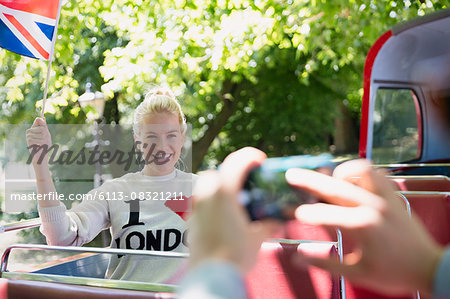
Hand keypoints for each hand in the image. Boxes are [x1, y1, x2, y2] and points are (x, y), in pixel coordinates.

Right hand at [26, 117, 51, 164]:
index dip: (41, 121)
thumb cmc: (44, 144)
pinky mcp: (29, 140)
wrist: (40, 155)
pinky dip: (42, 143)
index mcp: (34, 128)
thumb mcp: (46, 134)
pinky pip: (39, 138)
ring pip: (41, 133)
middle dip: (46, 134)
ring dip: (44, 139)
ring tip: (42, 143)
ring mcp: (28, 135)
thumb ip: (44, 126)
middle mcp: (29, 131)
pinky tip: (39, 146)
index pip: (38, 120)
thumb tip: (43, 117)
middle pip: (41, 127)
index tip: (44, 124)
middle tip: (44, 140)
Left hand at [189, 147, 279, 273]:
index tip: (259, 160)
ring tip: (235, 200)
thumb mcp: (257, 238)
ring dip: (219, 186)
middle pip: (217, 172)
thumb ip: (268, 225)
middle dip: (232, 173)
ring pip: (205, 186)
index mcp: (224, 192)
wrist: (212, 276)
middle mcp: (206, 195)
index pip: (236, 162)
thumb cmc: (234, 256)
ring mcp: (196, 207)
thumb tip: (277, 222)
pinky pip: (201, 202)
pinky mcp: (191, 220)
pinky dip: (212, 203)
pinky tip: (224, 217)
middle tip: (246, 183)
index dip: (250, 156)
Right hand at [286, 159, 443, 295]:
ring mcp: (385, 198)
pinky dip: (363, 172)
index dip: (303, 212)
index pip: (322, 213)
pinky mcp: (394, 195)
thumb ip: (325, 263)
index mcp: (361, 226)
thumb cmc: (393, 273)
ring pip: (360, 170)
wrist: (429, 268)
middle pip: (333, 186)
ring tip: (330, 179)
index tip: (291, 212)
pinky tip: (353, 181)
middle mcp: (372, 206)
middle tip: (291, 175)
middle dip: (309, 180)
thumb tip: (298, 257)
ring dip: (341, 172)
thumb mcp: (356, 273)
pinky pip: (378, 174)